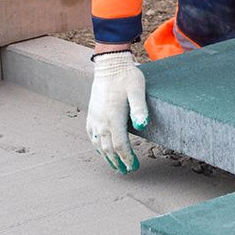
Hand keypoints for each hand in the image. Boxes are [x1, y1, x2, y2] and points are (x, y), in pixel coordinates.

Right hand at [87, 49, 148, 173]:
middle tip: (126, 171)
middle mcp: (101, 120)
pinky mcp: (92, 112)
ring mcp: (95, 116)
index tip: (134, 166)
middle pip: (108, 148)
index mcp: (113, 117)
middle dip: (117, 161)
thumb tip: (143, 126)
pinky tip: (100, 149)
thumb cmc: (126, 76)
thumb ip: (139, 109)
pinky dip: (96, 145)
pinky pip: (91, 133)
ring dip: (106, 156)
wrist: (110, 63)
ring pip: (98, 143)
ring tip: (114, 165)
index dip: (127, 158)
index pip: (119, 145)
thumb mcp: (137, 90)